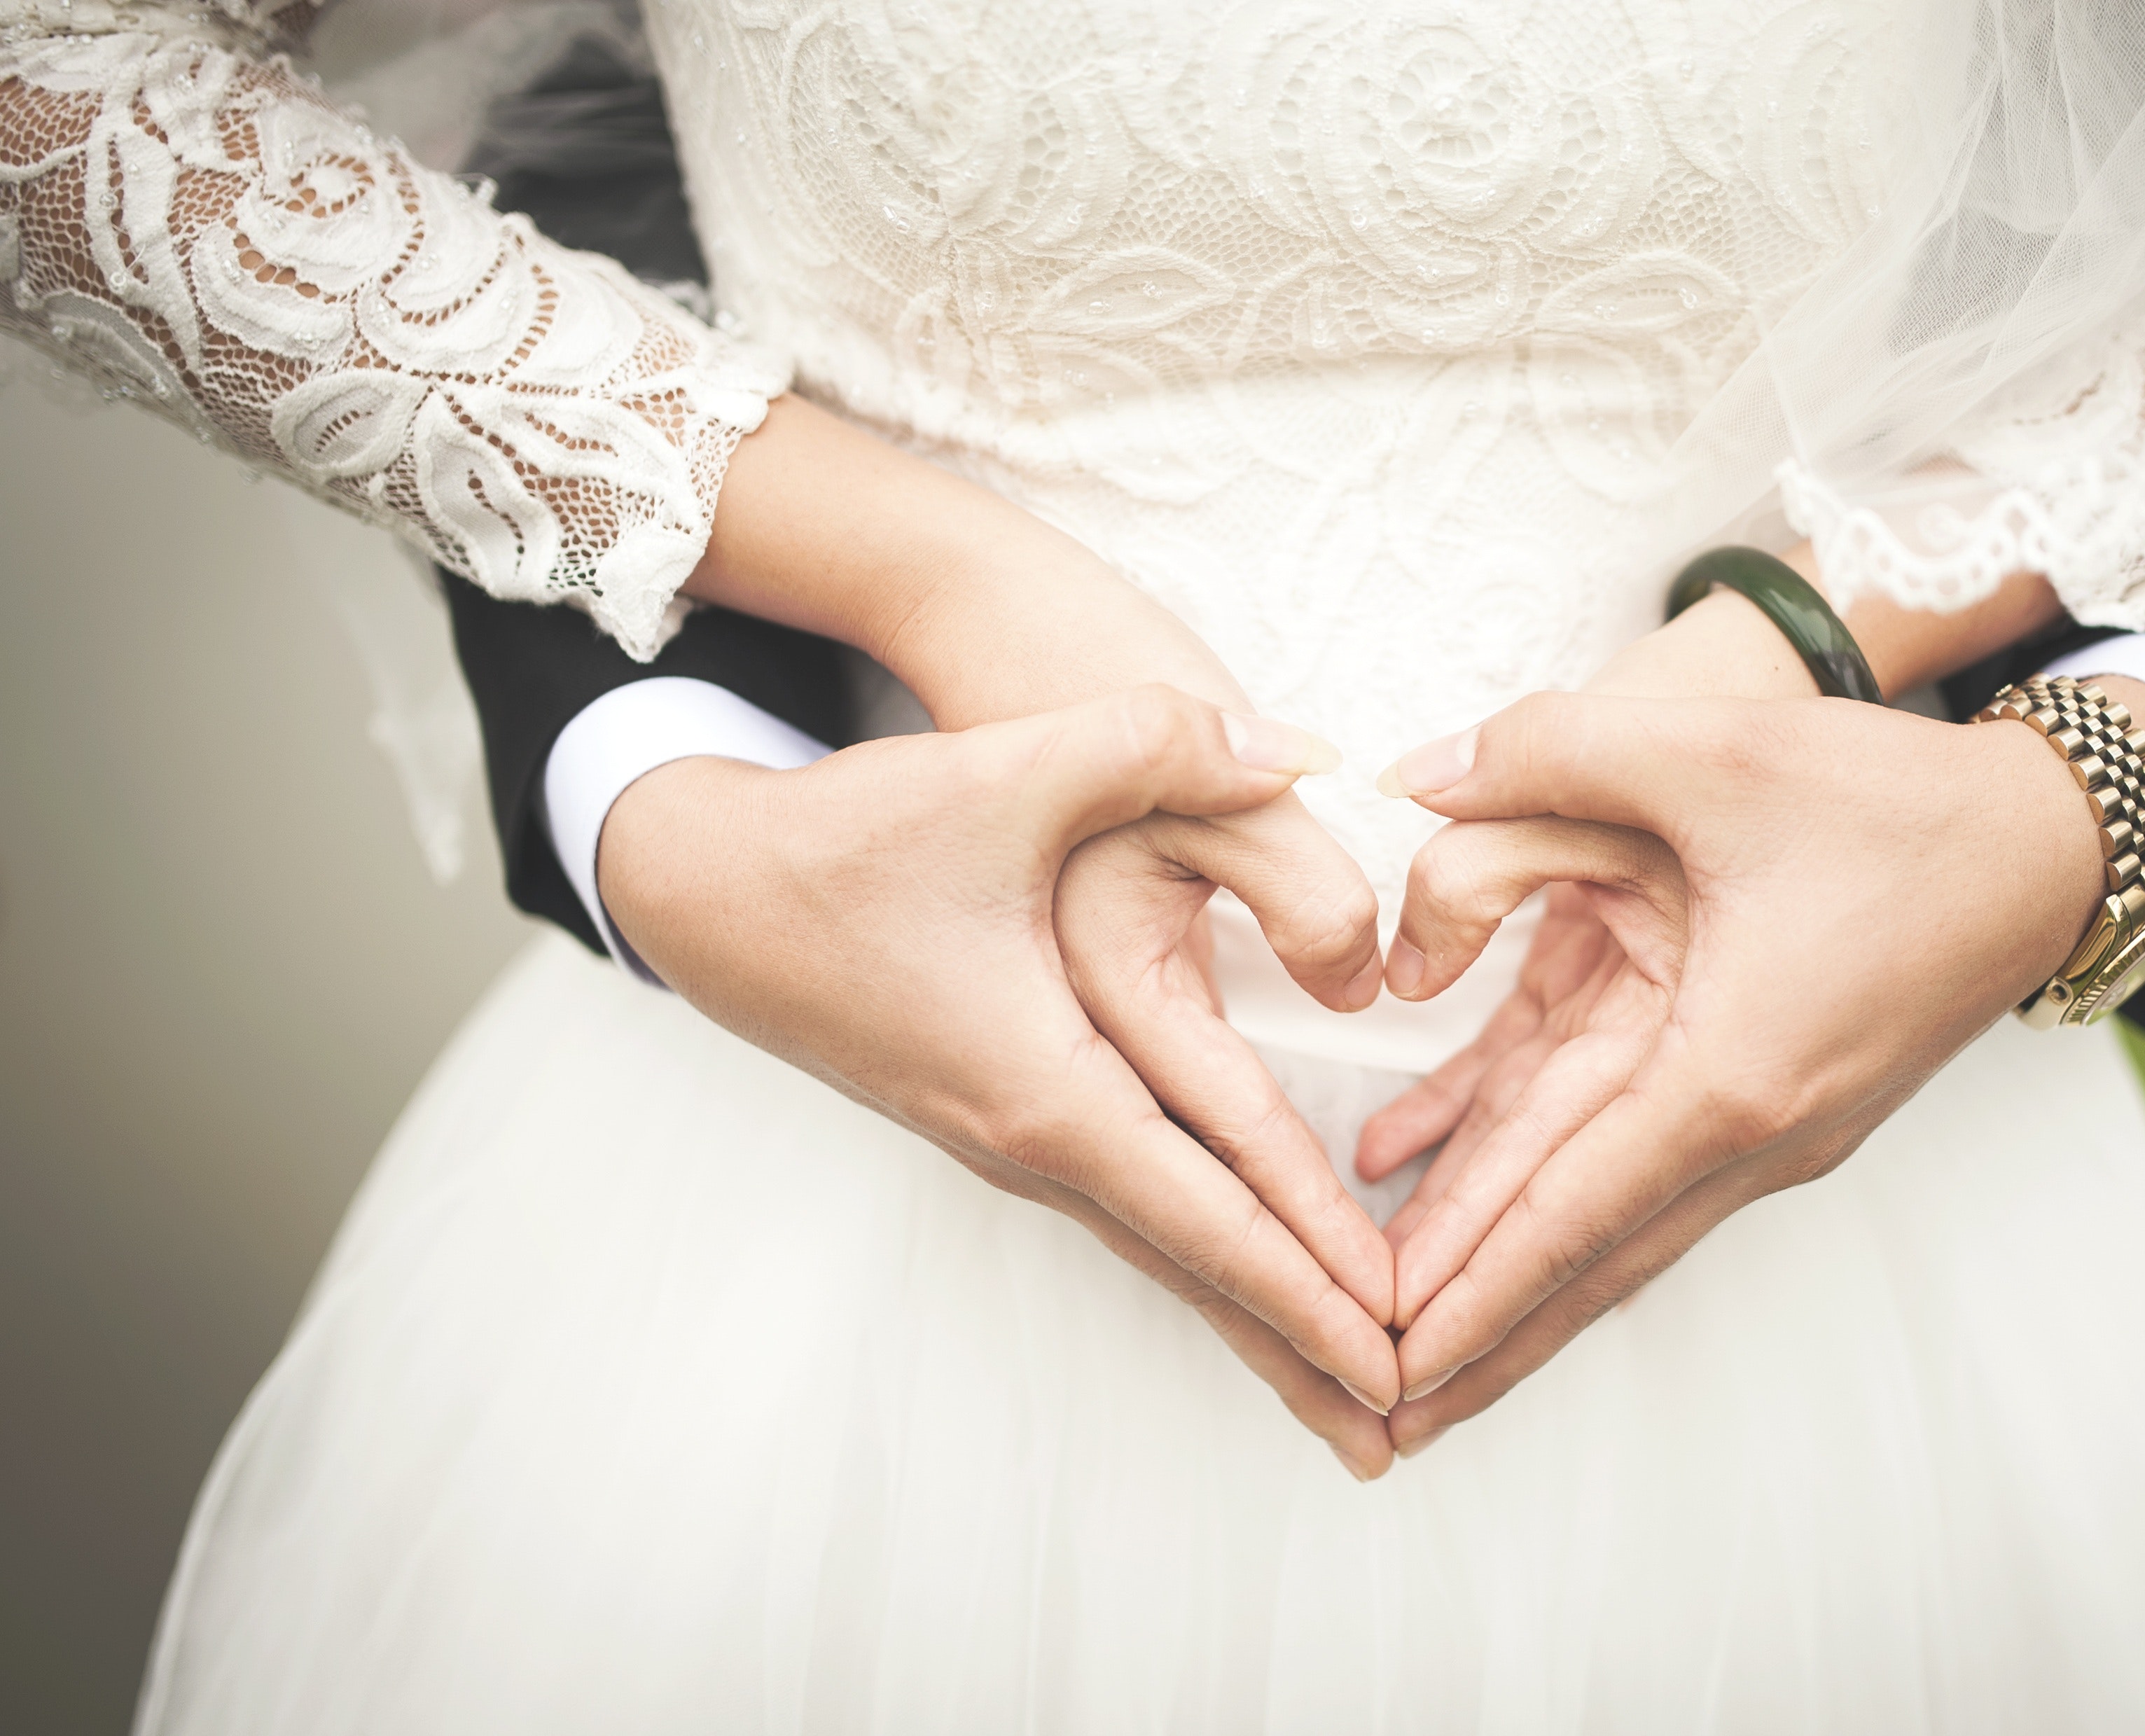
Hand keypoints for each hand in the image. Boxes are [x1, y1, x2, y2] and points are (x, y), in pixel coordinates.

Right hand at [682, 396, 1406, 1440]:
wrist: (705, 888)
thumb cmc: (848, 840)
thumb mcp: (1006, 771)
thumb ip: (1159, 743)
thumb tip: (1301, 752)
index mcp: (1047, 1086)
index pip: (1209, 1211)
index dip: (1313, 1281)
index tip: (1399, 1352)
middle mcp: (1030, 1141)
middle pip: (1195, 1268)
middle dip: (1302, 1346)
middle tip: (1405, 1427)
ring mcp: (1010, 1141)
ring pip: (1163, 1249)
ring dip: (1257, 1316)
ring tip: (1343, 1387)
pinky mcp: (1001, 1117)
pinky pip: (1131, 1211)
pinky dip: (1204, 1258)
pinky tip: (1246, 1278)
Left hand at [1368, 690, 2111, 1453]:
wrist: (2045, 846)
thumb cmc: (1892, 802)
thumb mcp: (1711, 747)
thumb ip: (1545, 751)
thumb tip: (1409, 778)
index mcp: (1728, 1074)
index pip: (1567, 1212)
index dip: (1468, 1291)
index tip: (1388, 1367)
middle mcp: (1751, 1133)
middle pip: (1584, 1259)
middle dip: (1478, 1337)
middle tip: (1374, 1410)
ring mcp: (1766, 1131)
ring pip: (1607, 1227)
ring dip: (1509, 1285)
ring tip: (1417, 1350)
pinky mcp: (1766, 1100)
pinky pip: (1633, 1163)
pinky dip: (1546, 1187)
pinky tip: (1447, 1171)